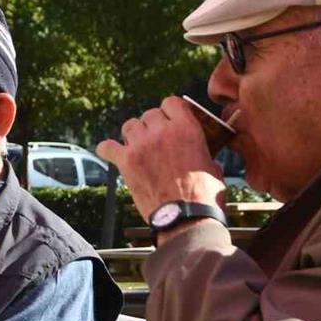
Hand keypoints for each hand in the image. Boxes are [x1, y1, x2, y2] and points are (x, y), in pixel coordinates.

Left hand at [96, 96, 225, 220]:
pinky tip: (111, 153)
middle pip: (149, 114)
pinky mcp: (126, 162)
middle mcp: (162, 131)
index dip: (170, 111)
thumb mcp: (213, 168)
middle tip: (156, 140)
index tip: (170, 120)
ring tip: (138, 147)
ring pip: (129, 126)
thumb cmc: (204, 196)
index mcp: (187, 128)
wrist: (186, 218)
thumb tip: (207, 158)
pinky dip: (107, 149)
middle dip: (152, 125)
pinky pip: (107, 147)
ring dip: (134, 135)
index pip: (171, 102)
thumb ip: (205, 155)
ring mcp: (142, 145)